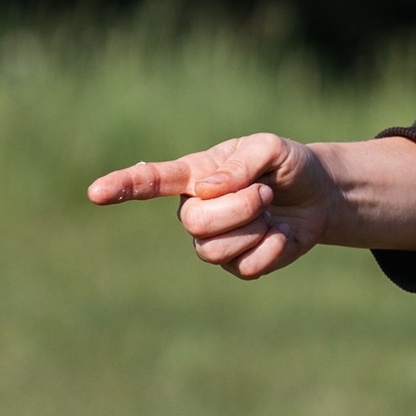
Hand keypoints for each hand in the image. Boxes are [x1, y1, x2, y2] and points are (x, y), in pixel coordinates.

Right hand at [85, 133, 415, 278]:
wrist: (320, 194)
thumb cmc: (286, 165)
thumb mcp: (270, 149)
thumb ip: (240, 163)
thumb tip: (208, 188)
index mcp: (193, 175)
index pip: (150, 181)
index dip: (122, 186)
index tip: (96, 193)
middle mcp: (195, 210)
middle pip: (194, 223)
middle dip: (238, 208)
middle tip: (265, 193)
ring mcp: (214, 240)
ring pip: (214, 249)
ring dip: (253, 227)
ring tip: (270, 211)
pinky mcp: (238, 264)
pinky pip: (245, 267)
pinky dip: (272, 249)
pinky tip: (280, 234)